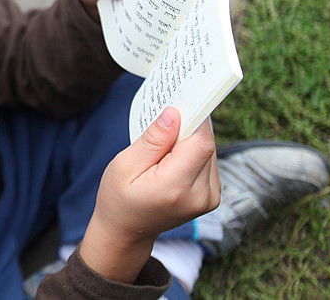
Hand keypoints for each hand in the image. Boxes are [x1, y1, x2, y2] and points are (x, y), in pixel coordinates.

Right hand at [78, 108, 219, 282]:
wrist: (126, 231)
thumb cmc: (118, 198)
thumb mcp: (124, 165)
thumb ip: (152, 140)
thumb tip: (174, 113)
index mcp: (176, 188)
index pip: (200, 143)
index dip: (195, 117)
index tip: (183, 97)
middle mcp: (200, 195)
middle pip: (207, 145)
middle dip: (189, 125)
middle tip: (169, 110)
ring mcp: (209, 198)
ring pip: (209, 150)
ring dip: (190, 137)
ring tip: (166, 135)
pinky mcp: (211, 195)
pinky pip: (207, 160)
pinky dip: (192, 150)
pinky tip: (173, 150)